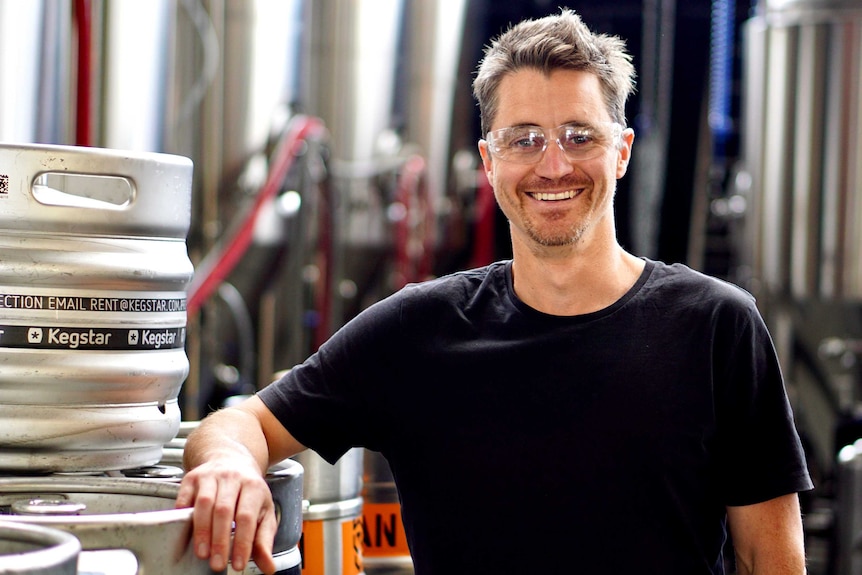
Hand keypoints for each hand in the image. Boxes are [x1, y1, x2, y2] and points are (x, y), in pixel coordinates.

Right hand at [176, 458, 278, 573]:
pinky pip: (185, 497)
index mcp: (253, 486)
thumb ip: (264, 540)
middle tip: (217, 563)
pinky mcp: (192, 477)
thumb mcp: (263, 512)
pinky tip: (185, 533)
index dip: (242, 542)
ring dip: (201, 531)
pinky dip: (183, 516)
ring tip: (202, 553)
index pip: (247, 517)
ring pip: (204, 503)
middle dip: (220, 540)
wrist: (231, 459)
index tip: (238, 564)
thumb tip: (269, 568)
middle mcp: (232, 478)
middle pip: (224, 510)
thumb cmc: (248, 491)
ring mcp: (211, 476)